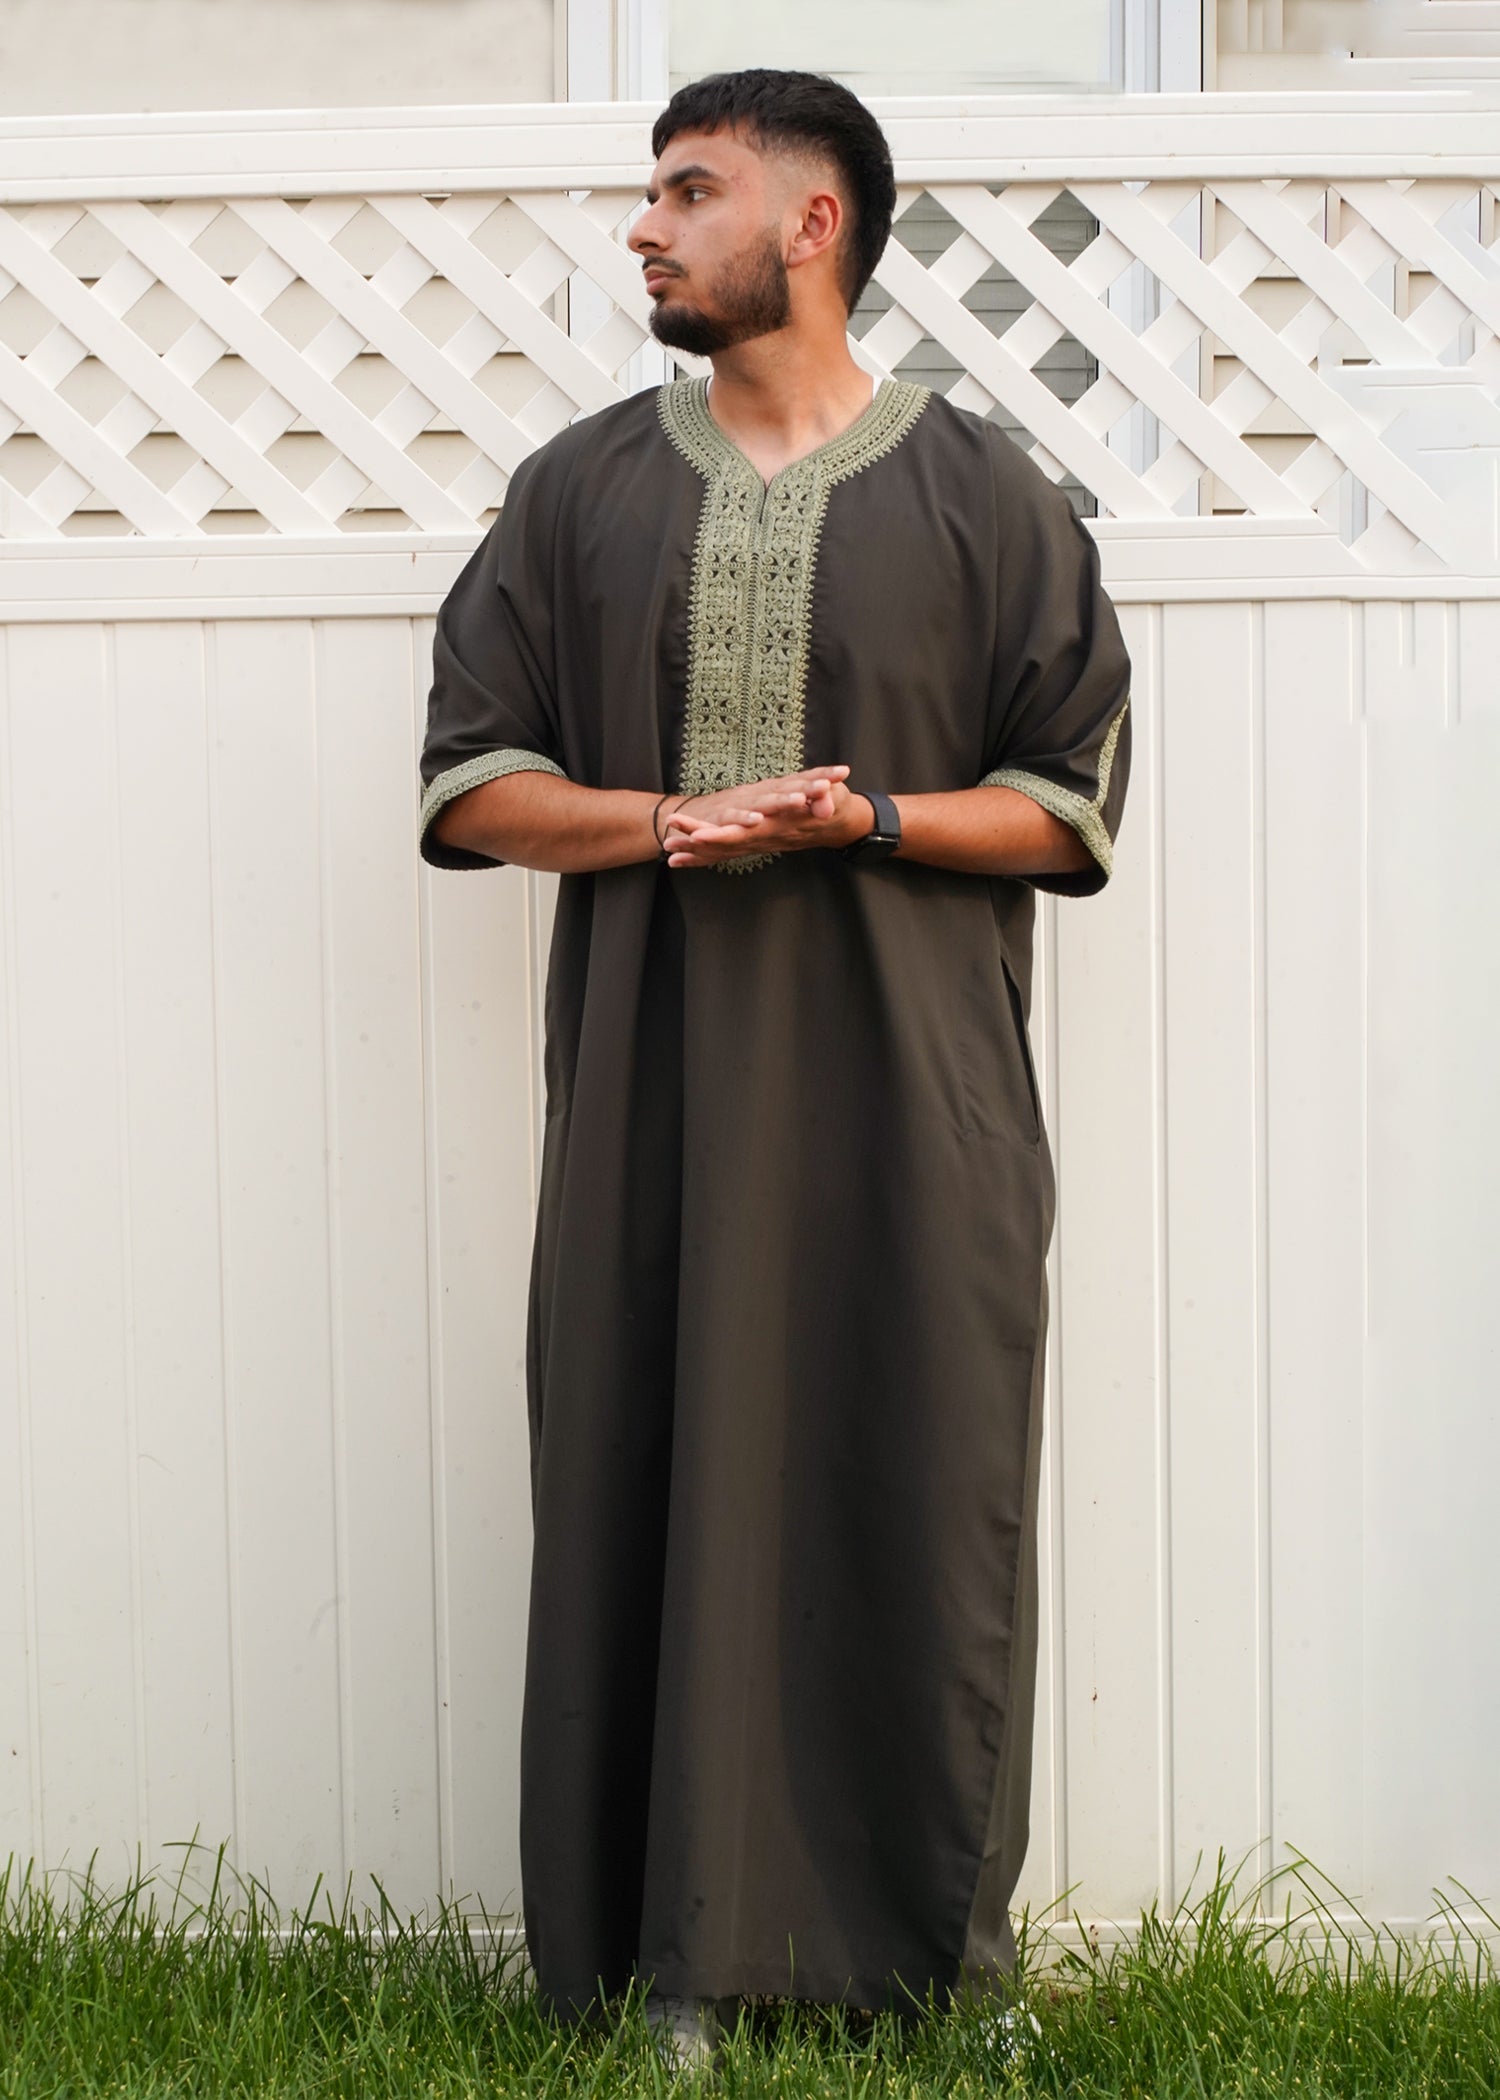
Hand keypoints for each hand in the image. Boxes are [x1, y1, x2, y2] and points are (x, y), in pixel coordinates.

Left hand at [661, 766, 871, 866]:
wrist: (836, 823)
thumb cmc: (833, 806)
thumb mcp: (835, 797)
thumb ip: (829, 798)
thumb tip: (823, 803)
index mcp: (777, 826)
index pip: (744, 833)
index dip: (720, 835)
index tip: (696, 835)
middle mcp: (765, 837)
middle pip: (726, 845)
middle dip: (697, 845)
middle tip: (669, 844)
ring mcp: (760, 841)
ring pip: (723, 850)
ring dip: (696, 852)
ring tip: (667, 852)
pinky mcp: (757, 840)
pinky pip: (727, 852)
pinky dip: (705, 856)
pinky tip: (684, 859)